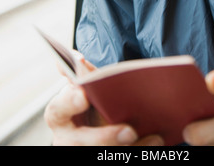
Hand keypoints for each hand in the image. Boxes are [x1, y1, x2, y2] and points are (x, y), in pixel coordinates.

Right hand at [44, 54, 163, 145]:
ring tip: (154, 137)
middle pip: (80, 142)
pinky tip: (156, 141)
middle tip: (130, 131)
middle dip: (105, 137)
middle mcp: (66, 138)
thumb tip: (77, 57)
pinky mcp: (98, 155)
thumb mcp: (85, 88)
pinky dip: (138, 150)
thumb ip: (82, 75)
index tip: (84, 95)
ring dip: (129, 148)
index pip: (58, 109)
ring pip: (100, 153)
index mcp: (59, 114)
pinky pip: (115, 157)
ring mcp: (82, 151)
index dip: (69, 102)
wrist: (93, 126)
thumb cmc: (89, 103)